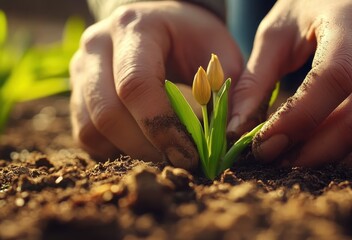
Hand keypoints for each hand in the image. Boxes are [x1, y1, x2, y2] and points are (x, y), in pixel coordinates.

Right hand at [70, 2, 241, 169]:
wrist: (160, 23)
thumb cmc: (191, 38)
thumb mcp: (219, 52)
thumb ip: (227, 91)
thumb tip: (227, 138)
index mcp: (135, 28)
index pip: (136, 84)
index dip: (161, 126)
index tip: (188, 154)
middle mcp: (98, 45)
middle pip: (107, 112)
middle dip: (146, 147)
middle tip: (178, 160)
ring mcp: (81, 68)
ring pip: (91, 128)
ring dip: (129, 151)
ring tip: (162, 151)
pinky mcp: (77, 91)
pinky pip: (85, 134)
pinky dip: (113, 149)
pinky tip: (141, 142)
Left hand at [227, 0, 351, 165]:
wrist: (351, 2)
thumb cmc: (308, 11)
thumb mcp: (275, 34)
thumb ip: (255, 79)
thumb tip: (235, 128)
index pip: (333, 79)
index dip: (297, 118)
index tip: (262, 143)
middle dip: (310, 150)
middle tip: (270, 158)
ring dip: (321, 156)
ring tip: (283, 158)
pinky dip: (334, 151)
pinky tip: (305, 151)